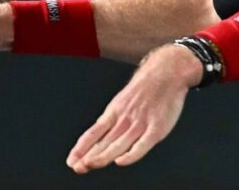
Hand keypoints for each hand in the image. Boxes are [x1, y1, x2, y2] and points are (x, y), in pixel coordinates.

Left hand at [66, 44, 202, 172]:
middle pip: (104, 141)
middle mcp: (125, 119)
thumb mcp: (122, 101)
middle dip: (89, 155)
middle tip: (77, 167)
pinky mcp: (157, 127)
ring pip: (119, 144)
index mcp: (114, 112)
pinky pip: (142, 144)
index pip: (94, 133)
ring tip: (90, 164)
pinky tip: (121, 161)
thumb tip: (97, 138)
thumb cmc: (145, 88)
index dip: (82, 148)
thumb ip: (112, 121)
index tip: (72, 161)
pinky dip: (131, 154)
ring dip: (103, 156)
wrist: (167, 71)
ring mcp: (141, 123)